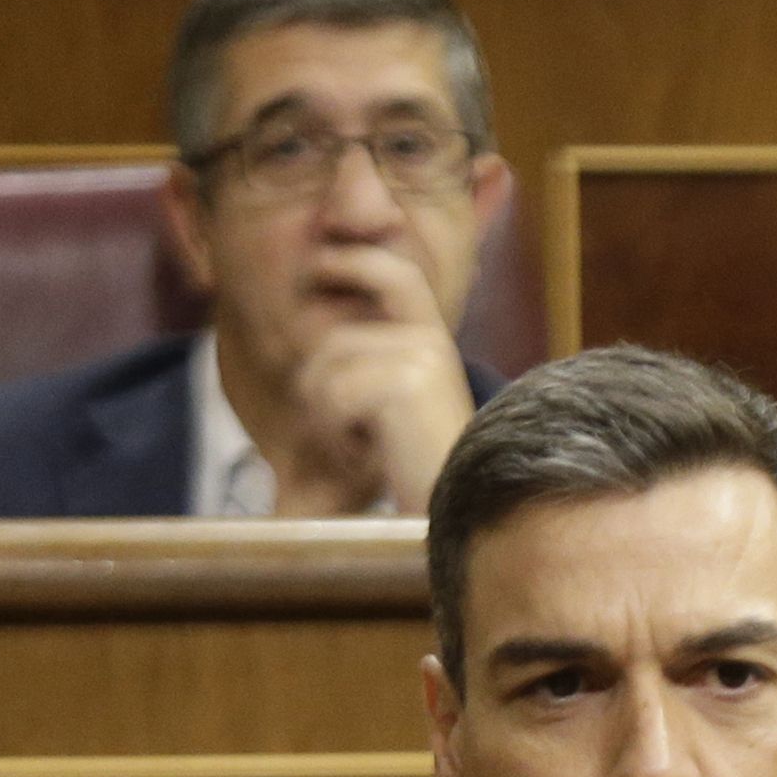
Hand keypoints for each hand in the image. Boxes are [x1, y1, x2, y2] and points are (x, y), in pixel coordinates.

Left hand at [275, 248, 475, 514]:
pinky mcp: (405, 384)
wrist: (463, 516)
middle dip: (316, 388)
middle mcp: (432, 342)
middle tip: (341, 437)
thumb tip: (313, 328)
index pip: (397, 274)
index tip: (319, 266)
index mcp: (434, 343)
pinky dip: (335, 435)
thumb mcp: (399, 409)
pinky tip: (365, 459)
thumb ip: (372, 367)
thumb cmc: (425, 475)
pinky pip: (333, 395)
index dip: (354, 260)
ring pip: (326, 369)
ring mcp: (421, 358)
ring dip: (325, 419)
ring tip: (359, 452)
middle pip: (333, 341)